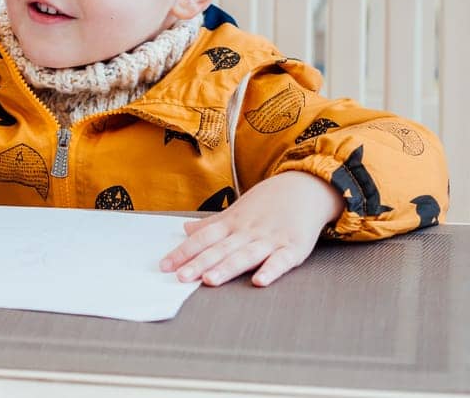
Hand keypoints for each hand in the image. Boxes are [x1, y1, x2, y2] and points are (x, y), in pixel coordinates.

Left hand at [159, 171, 343, 287]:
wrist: (305, 188)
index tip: (165, 266)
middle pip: (220, 249)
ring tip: (209, 280)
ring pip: (245, 255)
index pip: (203, 238)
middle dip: (199, 263)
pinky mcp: (294, 248)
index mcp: (232, 223)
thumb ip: (212, 224)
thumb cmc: (267, 203)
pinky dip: (271, 270)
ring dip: (227, 268)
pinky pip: (281, 261)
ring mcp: (270, 239)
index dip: (183, 252)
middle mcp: (248, 231)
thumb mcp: (237, 211)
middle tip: (180, 277)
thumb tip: (186, 229)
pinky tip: (259, 281)